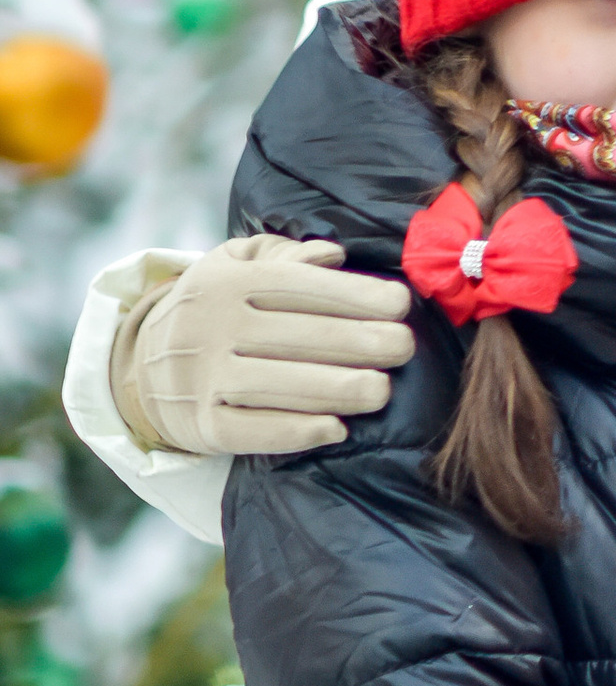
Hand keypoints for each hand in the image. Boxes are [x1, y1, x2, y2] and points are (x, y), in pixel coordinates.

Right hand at [111, 235, 415, 457]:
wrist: (141, 365)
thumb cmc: (213, 307)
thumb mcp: (234, 264)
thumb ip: (285, 254)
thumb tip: (333, 254)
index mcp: (226, 282)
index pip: (301, 287)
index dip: (355, 295)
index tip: (402, 305)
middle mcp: (211, 327)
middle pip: (299, 337)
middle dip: (361, 342)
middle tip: (404, 348)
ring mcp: (201, 379)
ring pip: (281, 385)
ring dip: (338, 389)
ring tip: (382, 390)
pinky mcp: (201, 425)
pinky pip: (254, 431)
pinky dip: (298, 431)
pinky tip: (336, 428)